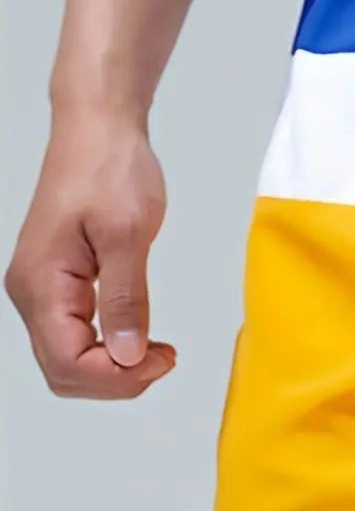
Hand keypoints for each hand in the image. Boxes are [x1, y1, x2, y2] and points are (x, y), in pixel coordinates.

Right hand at [6, 107, 175, 398]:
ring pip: (68, 359)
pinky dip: (107, 349)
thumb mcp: (128, 234)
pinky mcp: (60, 283)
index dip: (118, 377)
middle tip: (165, 359)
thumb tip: (127, 355)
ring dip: (113, 368)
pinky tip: (140, 338)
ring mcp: (43, 290)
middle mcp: (32, 294)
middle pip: (63, 371)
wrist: (97, 130)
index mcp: (42, 284)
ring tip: (158, 351)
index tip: (163, 360)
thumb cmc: (109, 168)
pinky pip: (75, 336)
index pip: (67, 364)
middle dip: (116, 379)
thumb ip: (126, 299)